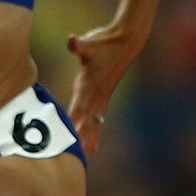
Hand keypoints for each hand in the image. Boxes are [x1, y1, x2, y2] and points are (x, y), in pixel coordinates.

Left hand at [66, 23, 142, 152]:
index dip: (74, 120)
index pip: (79, 105)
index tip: (69, 134)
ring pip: (94, 122)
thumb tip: (72, 41)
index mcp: (89, 84)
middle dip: (81, 135)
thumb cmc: (104, 42)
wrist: (125, 42)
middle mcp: (96, 93)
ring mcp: (101, 96)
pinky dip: (95, 132)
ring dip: (89, 137)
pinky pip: (98, 118)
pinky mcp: (103, 95)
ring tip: (87, 154)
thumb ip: (78, 45)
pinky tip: (94, 146)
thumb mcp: (89, 43)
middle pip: (86, 119)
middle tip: (77, 152)